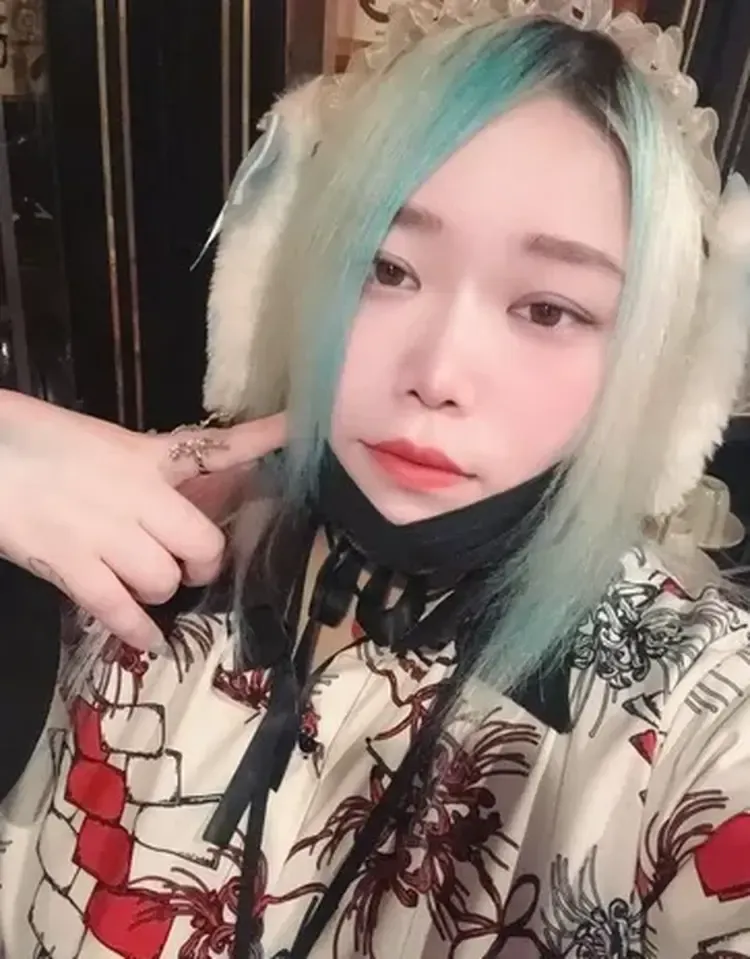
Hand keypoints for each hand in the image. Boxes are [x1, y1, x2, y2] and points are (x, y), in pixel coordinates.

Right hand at [0, 391, 285, 649]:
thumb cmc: (30, 438)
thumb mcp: (100, 441)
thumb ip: (143, 466)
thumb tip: (168, 492)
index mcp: (145, 457)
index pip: (217, 448)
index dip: (261, 441)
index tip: (294, 430)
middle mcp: (138, 497)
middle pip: (203, 545)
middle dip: (202, 563)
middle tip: (189, 566)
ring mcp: (106, 534)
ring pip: (164, 581)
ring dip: (161, 591)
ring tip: (144, 585)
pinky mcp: (71, 566)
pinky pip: (118, 609)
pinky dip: (137, 630)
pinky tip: (147, 641)